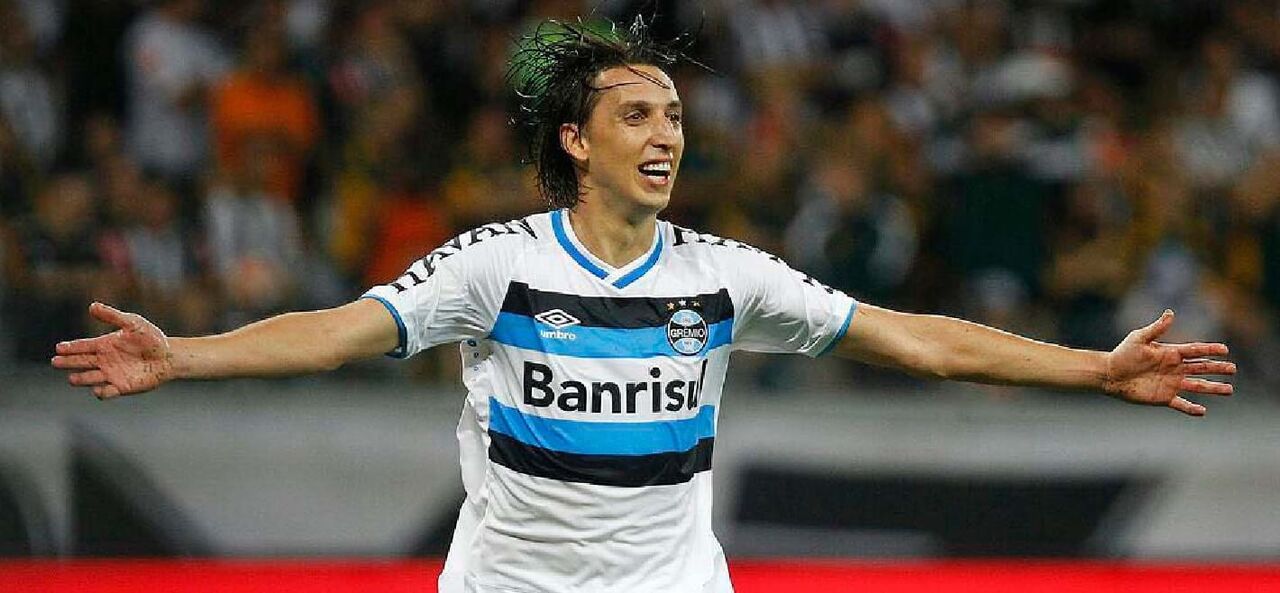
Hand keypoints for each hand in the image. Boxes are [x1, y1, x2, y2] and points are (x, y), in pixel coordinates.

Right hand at [51, 302, 173, 399]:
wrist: (169, 356)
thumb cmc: (151, 338)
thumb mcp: (132, 323)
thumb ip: (112, 316)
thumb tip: (92, 305)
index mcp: (104, 345)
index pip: (82, 346)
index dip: (70, 347)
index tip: (58, 348)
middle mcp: (104, 360)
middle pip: (81, 362)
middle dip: (68, 362)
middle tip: (55, 362)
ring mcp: (111, 374)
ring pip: (89, 378)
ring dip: (80, 379)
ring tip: (71, 378)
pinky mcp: (121, 387)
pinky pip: (107, 392)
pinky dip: (101, 392)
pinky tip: (97, 389)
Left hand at [1104, 310, 1234, 415]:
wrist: (1109, 374)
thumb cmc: (1123, 354)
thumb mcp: (1139, 338)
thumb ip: (1157, 328)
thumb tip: (1171, 313)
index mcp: (1171, 353)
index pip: (1195, 350)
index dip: (1210, 350)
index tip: (1225, 349)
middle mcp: (1175, 368)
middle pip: (1201, 368)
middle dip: (1217, 368)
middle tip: (1233, 369)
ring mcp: (1171, 384)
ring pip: (1197, 386)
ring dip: (1213, 388)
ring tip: (1229, 390)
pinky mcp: (1164, 397)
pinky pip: (1181, 404)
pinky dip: (1191, 408)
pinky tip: (1203, 411)